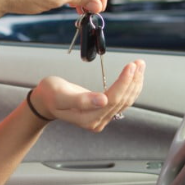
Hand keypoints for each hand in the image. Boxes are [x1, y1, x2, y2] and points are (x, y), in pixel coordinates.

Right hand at [30, 59, 145, 131]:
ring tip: (140, 66)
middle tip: (138, 63)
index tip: (130, 67)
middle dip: (132, 80)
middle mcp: (97, 121)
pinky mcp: (103, 111)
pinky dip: (129, 87)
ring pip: (124, 100)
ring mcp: (101, 117)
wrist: (45, 101)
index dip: (123, 83)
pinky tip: (134, 77)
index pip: (112, 100)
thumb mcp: (60, 95)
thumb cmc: (50, 95)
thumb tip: (102, 101)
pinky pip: (121, 100)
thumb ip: (80, 100)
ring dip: (134, 83)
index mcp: (87, 118)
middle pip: (121, 100)